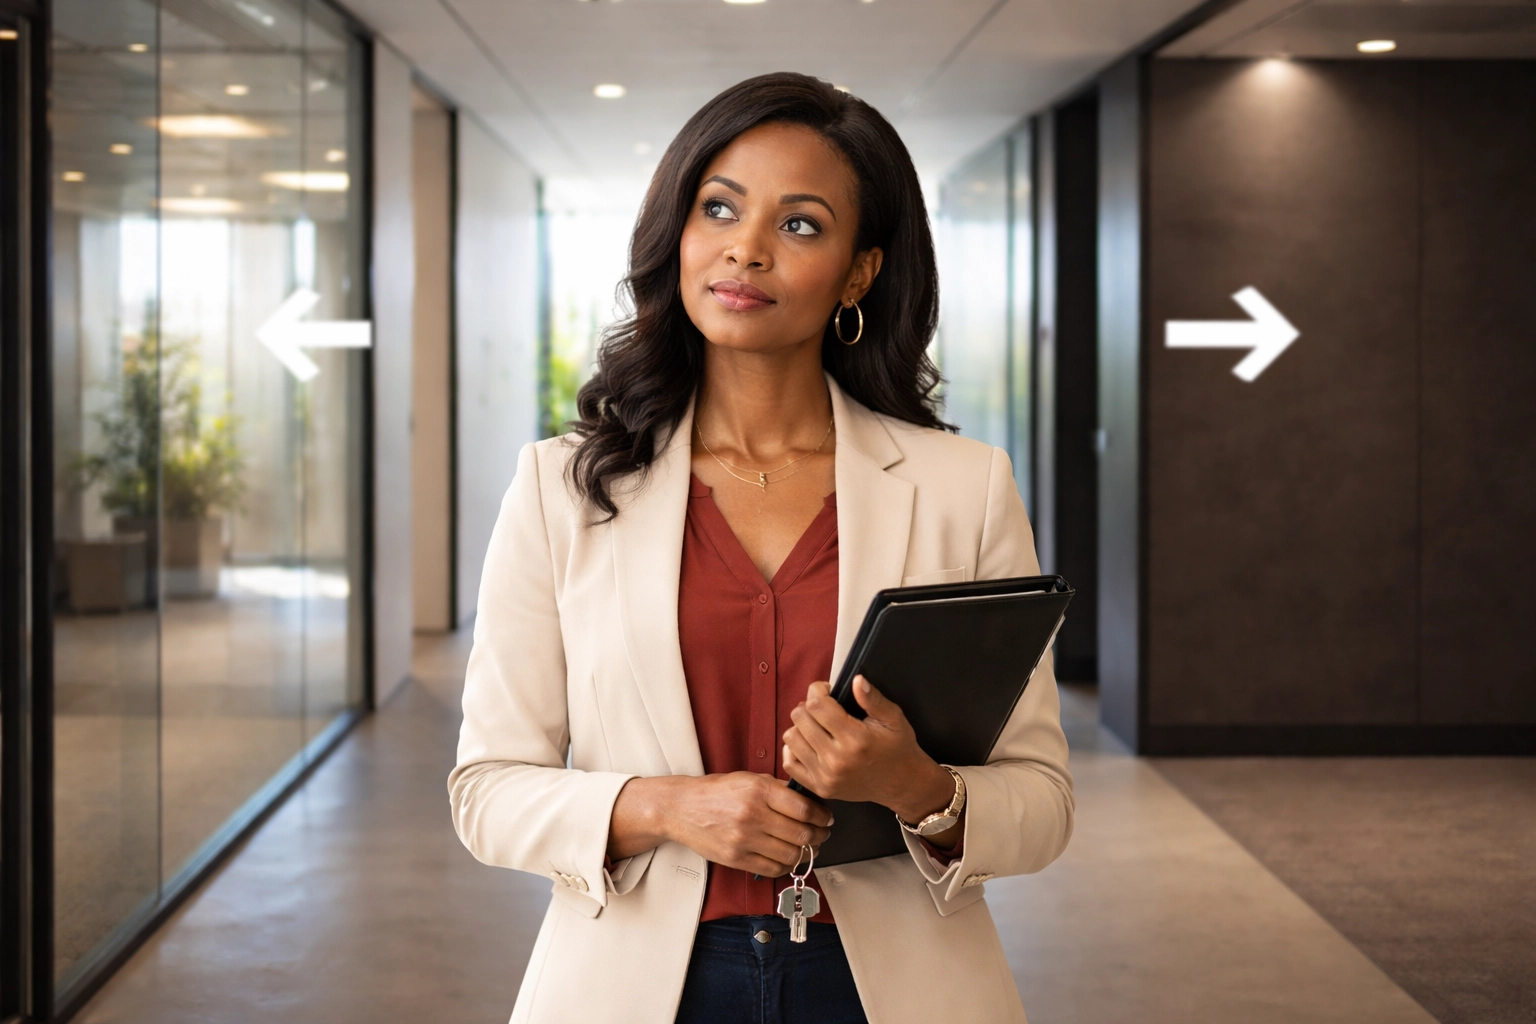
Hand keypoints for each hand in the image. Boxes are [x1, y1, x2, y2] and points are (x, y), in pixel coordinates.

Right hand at [608, 772, 832, 877]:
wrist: (682, 808)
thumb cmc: (716, 792)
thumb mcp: (748, 779)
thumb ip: (778, 789)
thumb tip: (810, 801)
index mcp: (759, 790)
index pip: (804, 809)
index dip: (822, 816)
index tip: (827, 818)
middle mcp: (753, 815)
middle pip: (802, 834)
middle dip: (819, 836)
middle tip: (822, 834)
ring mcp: (744, 840)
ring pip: (791, 854)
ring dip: (806, 853)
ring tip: (808, 847)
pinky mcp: (737, 859)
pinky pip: (773, 868)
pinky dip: (786, 865)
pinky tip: (788, 857)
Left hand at [782, 677, 956, 825]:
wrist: (902, 784)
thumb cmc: (898, 748)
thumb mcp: (894, 719)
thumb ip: (873, 699)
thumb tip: (856, 680)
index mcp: (855, 739)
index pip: (817, 705)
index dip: (817, 690)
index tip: (826, 689)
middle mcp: (837, 760)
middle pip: (800, 719)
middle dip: (808, 705)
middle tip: (822, 707)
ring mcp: (826, 776)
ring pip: (791, 738)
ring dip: (801, 726)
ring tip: (816, 725)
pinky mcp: (820, 788)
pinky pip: (790, 763)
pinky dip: (794, 749)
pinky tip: (809, 743)